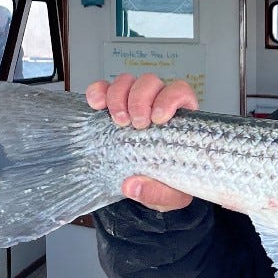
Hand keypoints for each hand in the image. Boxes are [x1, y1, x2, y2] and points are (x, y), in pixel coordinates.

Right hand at [85, 73, 197, 211]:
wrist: (149, 187)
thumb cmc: (167, 184)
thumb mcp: (172, 196)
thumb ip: (159, 193)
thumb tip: (132, 185)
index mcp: (181, 120)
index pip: (180, 92)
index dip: (170, 98)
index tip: (158, 118)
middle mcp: (158, 105)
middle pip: (150, 82)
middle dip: (140, 99)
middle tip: (135, 124)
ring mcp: (134, 103)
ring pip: (128, 81)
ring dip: (119, 96)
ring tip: (118, 121)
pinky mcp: (112, 107)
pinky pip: (104, 88)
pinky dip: (98, 92)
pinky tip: (96, 105)